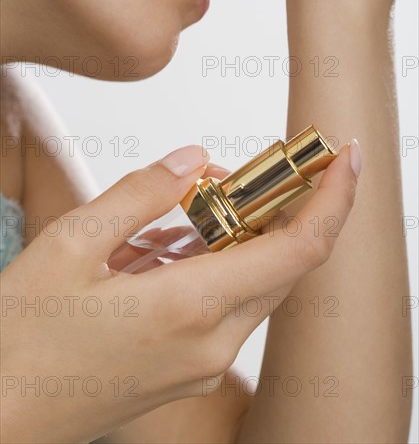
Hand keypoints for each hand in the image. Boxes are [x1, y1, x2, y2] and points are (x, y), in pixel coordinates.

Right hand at [1, 144, 358, 442]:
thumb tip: (191, 161)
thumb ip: (141, 194)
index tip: (345, 160)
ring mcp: (204, 362)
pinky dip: (215, 266)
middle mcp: (212, 342)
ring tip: (187, 208)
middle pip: (280, 262)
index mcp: (189, 308)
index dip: (333, 199)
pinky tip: (168, 247)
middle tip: (236, 175)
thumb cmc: (24, 334)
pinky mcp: (190, 369)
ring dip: (238, 238)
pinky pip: (226, 306)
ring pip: (254, 283)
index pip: (299, 249)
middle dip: (273, 210)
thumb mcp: (71, 244)